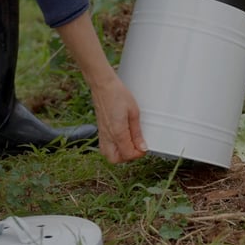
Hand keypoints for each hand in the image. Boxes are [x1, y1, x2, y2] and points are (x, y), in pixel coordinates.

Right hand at [56, 11, 146, 163]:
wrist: (103, 85)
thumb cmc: (119, 94)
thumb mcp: (134, 113)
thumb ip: (137, 133)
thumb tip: (142, 147)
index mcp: (117, 132)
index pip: (128, 154)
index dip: (138, 154)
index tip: (144, 147)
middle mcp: (108, 136)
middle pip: (116, 159)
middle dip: (128, 157)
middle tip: (137, 147)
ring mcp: (102, 133)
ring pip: (108, 155)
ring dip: (120, 154)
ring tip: (130, 144)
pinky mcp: (100, 130)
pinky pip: (105, 147)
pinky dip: (113, 148)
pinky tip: (122, 140)